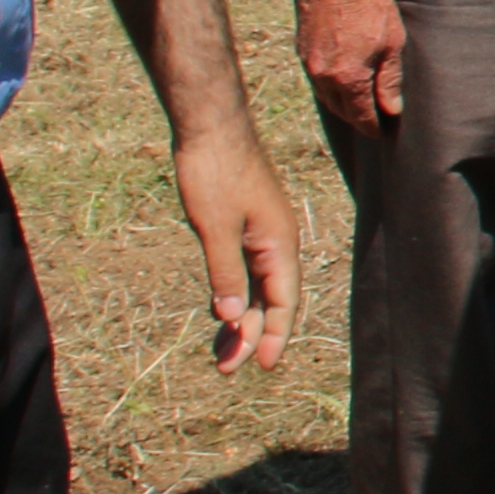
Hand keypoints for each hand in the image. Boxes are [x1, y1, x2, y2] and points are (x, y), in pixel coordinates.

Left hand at [176, 121, 300, 369]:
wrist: (210, 125)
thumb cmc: (215, 171)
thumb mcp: (215, 228)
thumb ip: (225, 274)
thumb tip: (231, 318)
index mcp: (278, 244)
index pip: (283, 302)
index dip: (274, 336)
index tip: (260, 365)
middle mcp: (276, 242)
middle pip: (271, 300)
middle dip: (250, 335)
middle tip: (225, 368)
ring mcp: (262, 233)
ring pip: (257, 287)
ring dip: (241, 318)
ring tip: (220, 350)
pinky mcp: (245, 225)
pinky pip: (245, 270)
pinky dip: (235, 293)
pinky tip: (221, 310)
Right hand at [293, 0, 404, 133]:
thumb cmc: (369, 2)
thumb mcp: (392, 41)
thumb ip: (390, 80)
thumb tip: (392, 110)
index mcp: (348, 78)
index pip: (361, 117)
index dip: (375, 127)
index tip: (386, 131)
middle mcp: (324, 77)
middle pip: (342, 112)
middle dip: (360, 119)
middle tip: (378, 119)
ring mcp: (309, 65)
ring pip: (327, 99)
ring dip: (344, 105)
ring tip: (362, 105)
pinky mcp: (301, 52)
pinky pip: (317, 81)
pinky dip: (331, 88)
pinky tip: (344, 83)